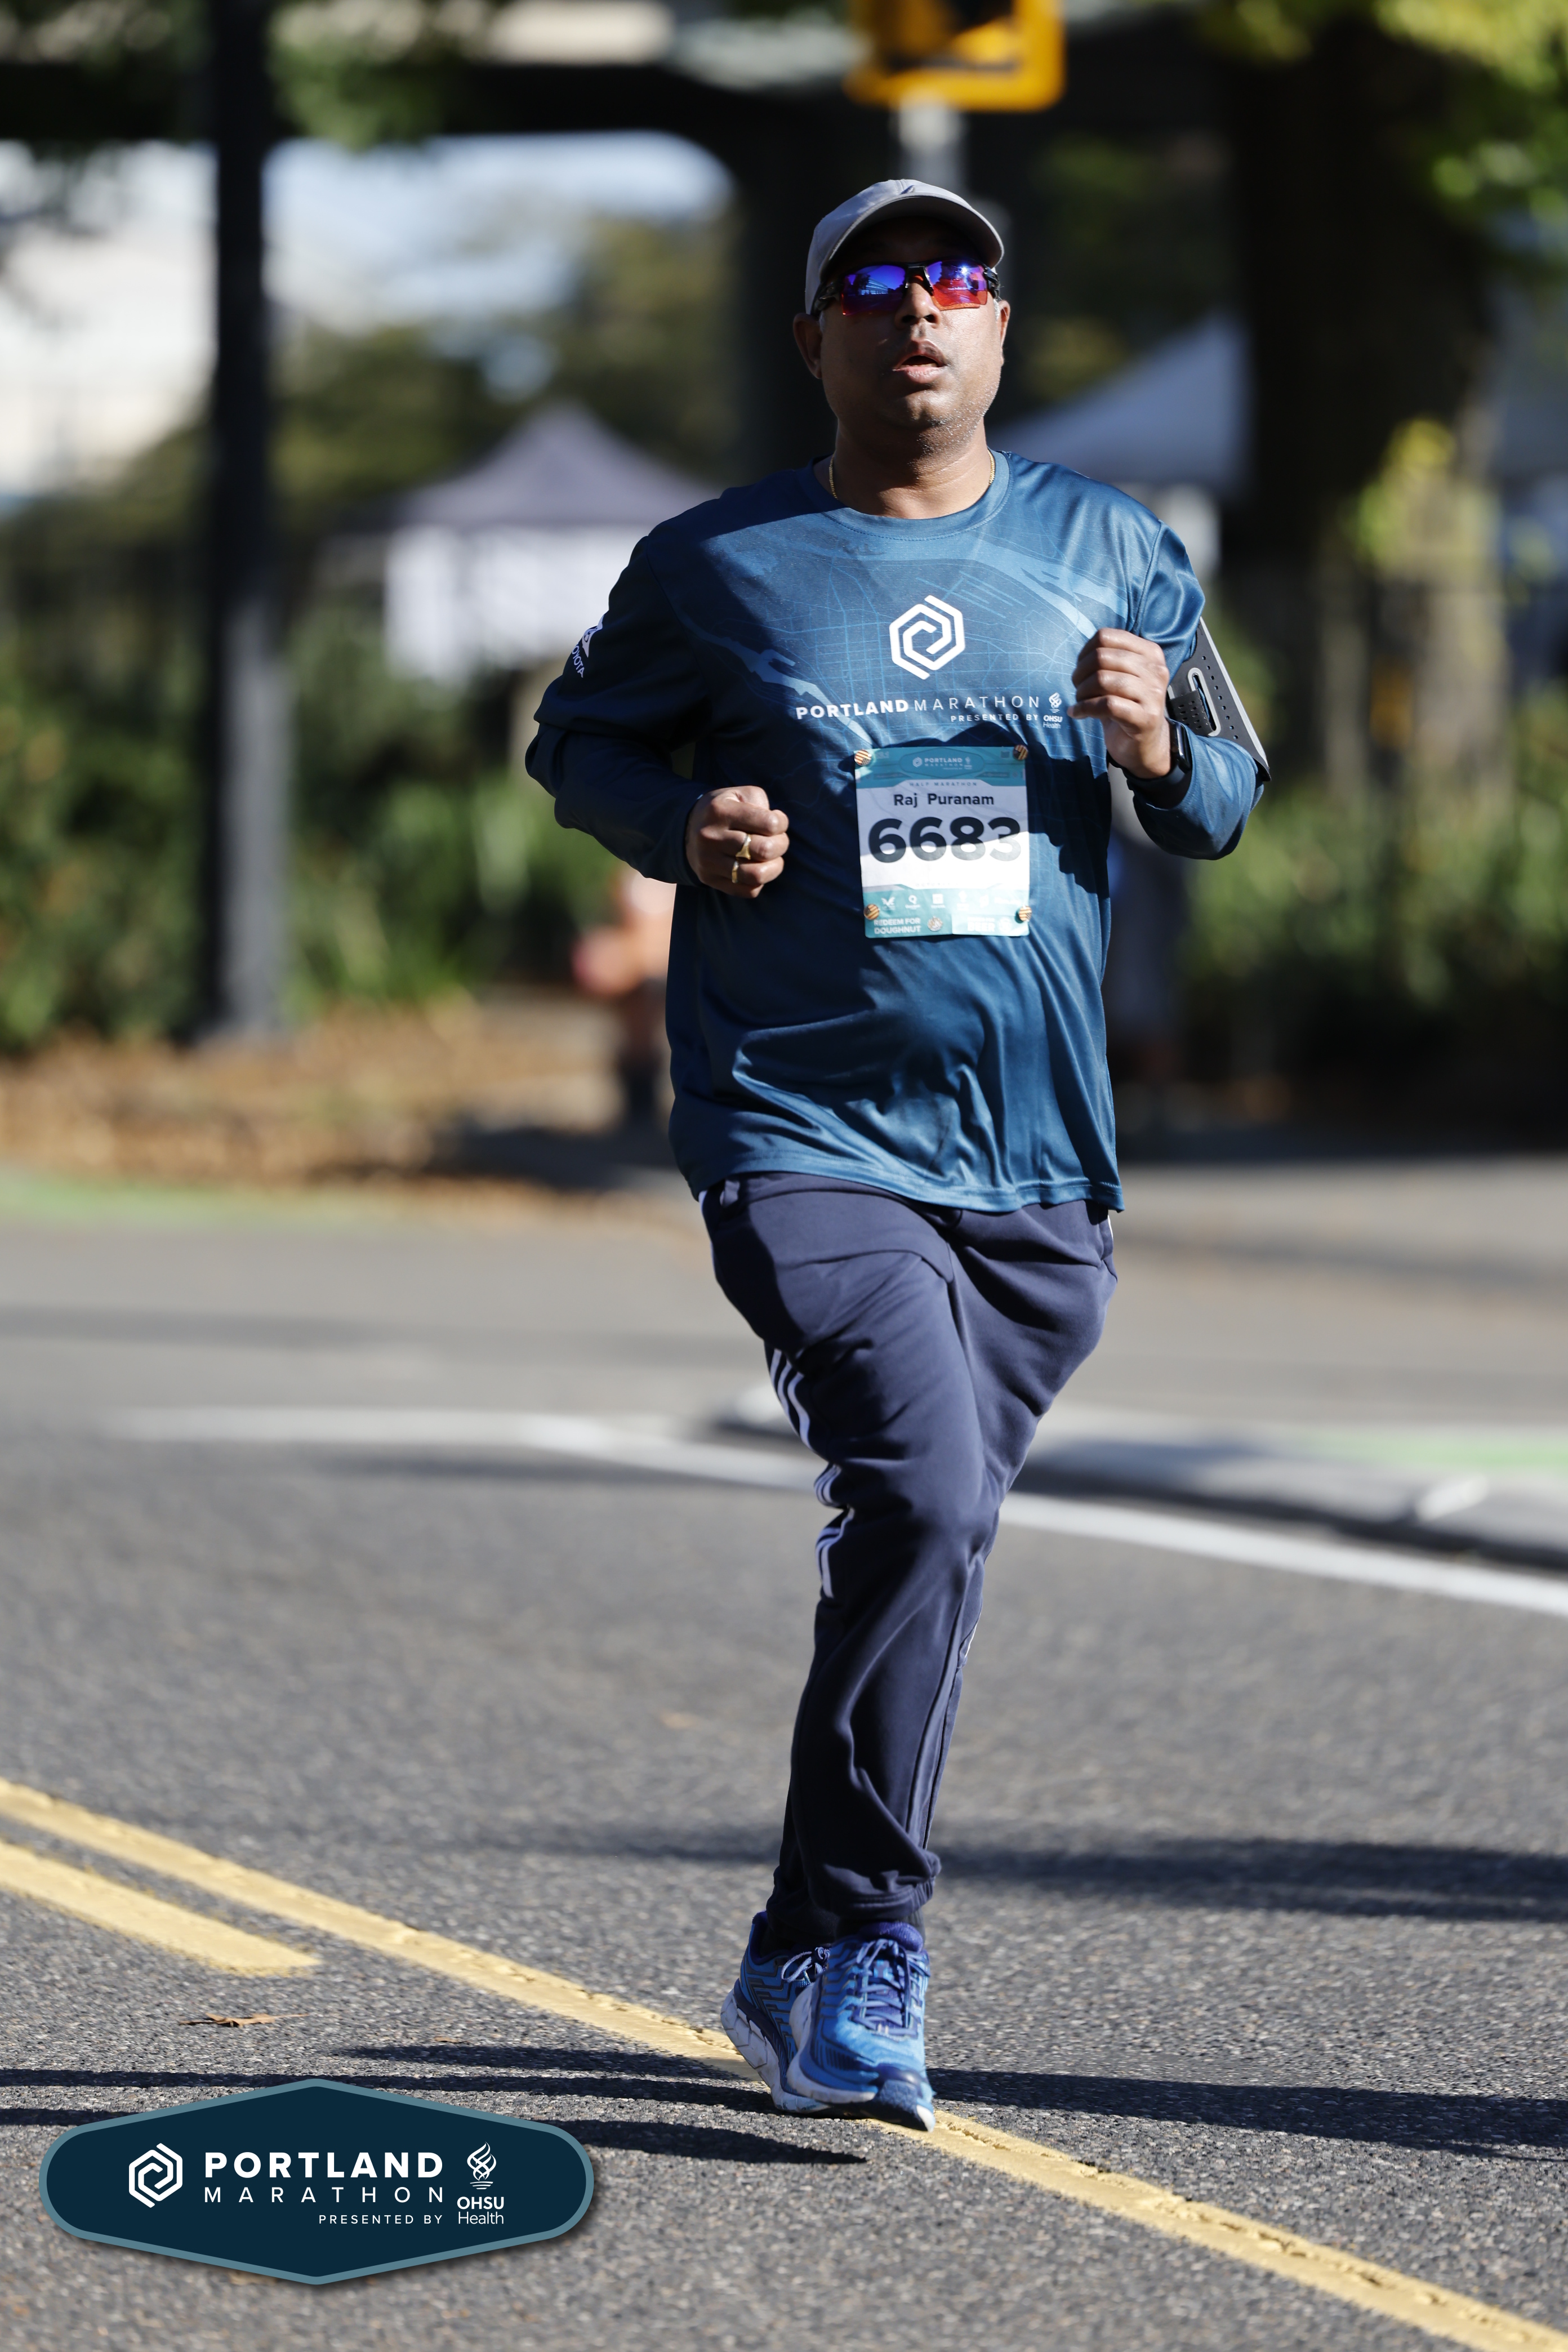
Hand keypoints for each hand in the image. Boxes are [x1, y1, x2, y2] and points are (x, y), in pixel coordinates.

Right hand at [684, 784, 789, 898]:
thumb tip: (776, 827)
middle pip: (764, 850)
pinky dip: (760, 882)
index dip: (782, 824)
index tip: (778, 823)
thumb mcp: (738, 794)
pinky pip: (747, 890)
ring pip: (756, 875)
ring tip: (773, 859)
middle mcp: (711, 837)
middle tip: (778, 841)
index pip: (769, 824)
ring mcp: (709, 861)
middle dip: (781, 845)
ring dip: (774, 868)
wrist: (686, 830)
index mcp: (720, 811)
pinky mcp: (709, 879)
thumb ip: (760, 803)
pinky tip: (757, 868)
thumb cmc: (724, 810)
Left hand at [1070, 629, 1171, 778]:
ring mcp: (1153, 694)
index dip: (1085, 652)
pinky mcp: (1145, 718)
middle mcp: (1155, 670)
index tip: (1080, 667)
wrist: (1145, 743)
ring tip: (1079, 701)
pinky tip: (1077, 713)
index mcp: (1150, 653)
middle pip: (1102, 657)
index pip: (1107, 637)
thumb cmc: (1128, 706)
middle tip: (1077, 687)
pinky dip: (1085, 708)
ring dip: (1082, 692)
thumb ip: (1108, 659)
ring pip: (1103, 679)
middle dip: (1081, 673)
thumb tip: (1082, 655)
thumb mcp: (1121, 676)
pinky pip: (1106, 705)